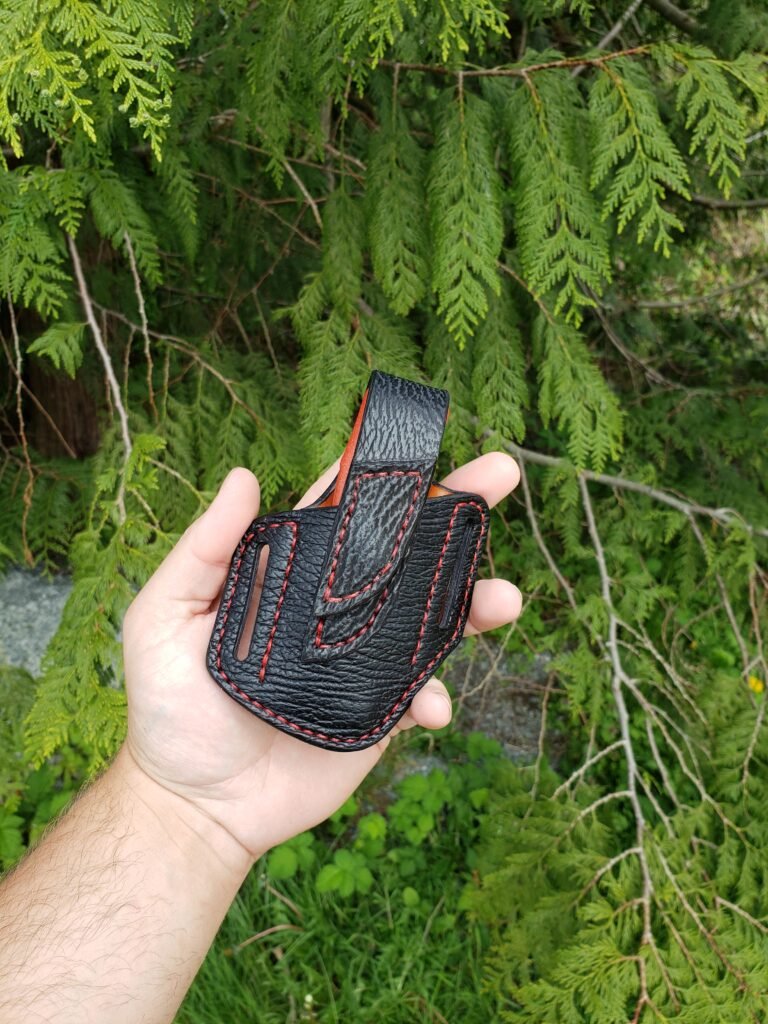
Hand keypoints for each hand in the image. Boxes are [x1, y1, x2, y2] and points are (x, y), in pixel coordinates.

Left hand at [122, 453, 521, 860]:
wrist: (196, 803)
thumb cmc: (168, 705)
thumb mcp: (165, 617)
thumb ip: (203, 550)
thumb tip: (244, 476)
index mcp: (291, 574)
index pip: (345, 510)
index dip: (386, 476)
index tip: (426, 445)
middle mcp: (336, 608)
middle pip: (406, 551)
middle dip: (459, 514)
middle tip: (502, 477)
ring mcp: (363, 660)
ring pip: (431, 617)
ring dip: (475, 601)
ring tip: (505, 597)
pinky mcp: (378, 712)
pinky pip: (423, 694)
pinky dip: (437, 696)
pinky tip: (432, 706)